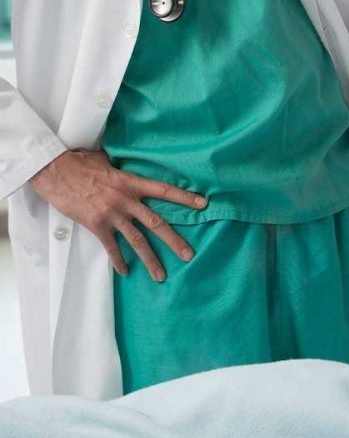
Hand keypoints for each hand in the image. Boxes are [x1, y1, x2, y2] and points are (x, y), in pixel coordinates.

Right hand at [29, 149, 207, 281]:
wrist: (55, 172)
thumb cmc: (82, 164)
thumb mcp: (109, 162)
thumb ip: (123, 171)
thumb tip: (128, 170)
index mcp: (132, 182)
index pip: (165, 191)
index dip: (185, 197)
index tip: (203, 204)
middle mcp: (126, 200)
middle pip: (156, 223)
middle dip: (174, 240)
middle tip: (189, 255)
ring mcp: (112, 214)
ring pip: (137, 241)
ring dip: (150, 260)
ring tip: (161, 275)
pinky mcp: (96, 225)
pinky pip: (111, 247)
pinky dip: (119, 261)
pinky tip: (126, 272)